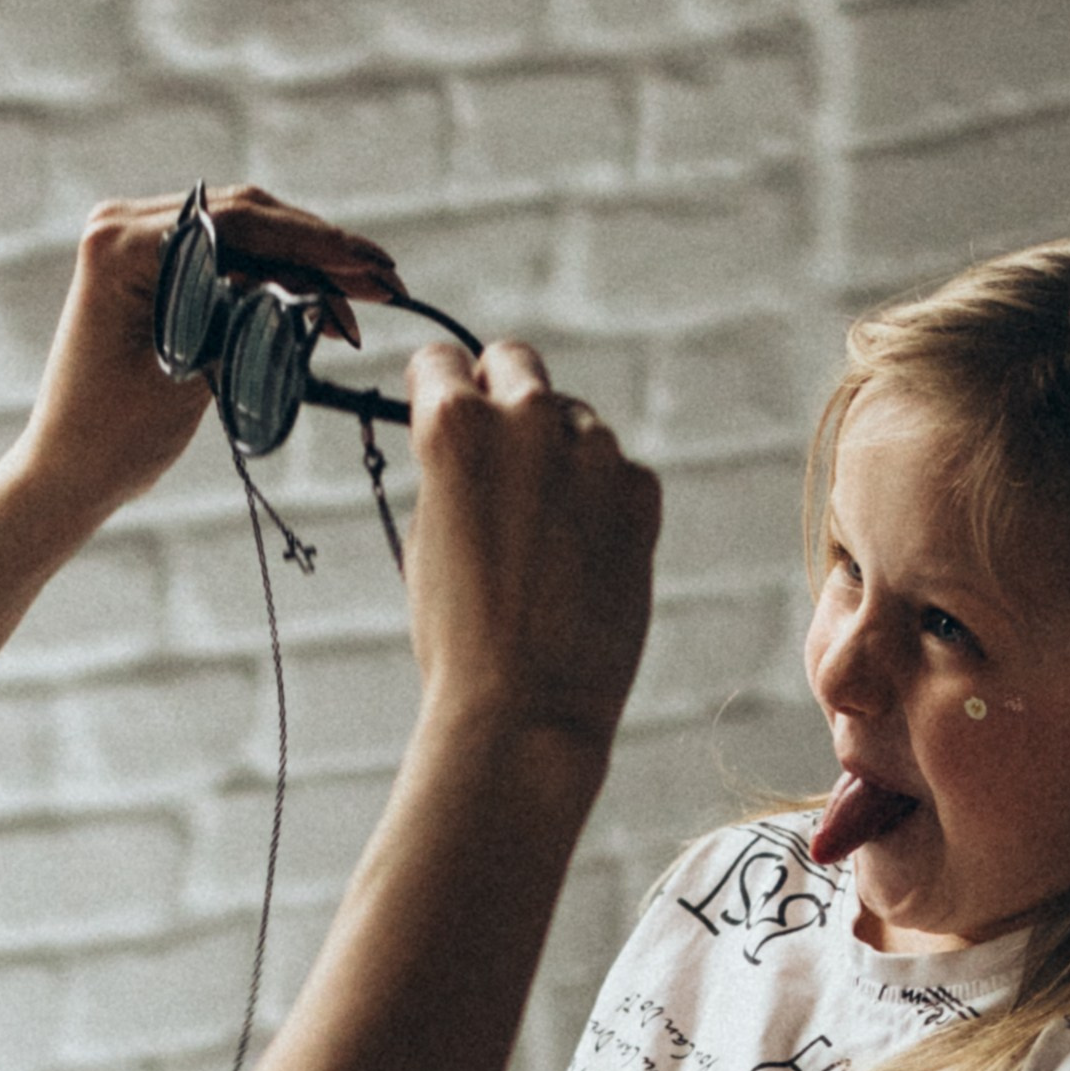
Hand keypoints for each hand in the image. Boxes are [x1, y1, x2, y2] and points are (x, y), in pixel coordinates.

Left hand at [11, 188, 401, 530]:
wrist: (70, 472)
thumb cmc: (115, 436)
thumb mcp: (192, 372)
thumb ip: (246, 317)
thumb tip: (317, 288)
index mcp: (123, 244)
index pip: (241, 224)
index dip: (316, 244)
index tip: (372, 270)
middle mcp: (126, 226)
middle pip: (248, 219)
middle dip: (324, 250)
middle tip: (387, 280)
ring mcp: (140, 243)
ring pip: (248, 236)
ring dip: (310, 268)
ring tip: (369, 298)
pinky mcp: (157, 269)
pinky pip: (231, 261)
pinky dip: (280, 283)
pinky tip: (326, 310)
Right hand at [402, 338, 659, 752]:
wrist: (525, 708)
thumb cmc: (458, 636)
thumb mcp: (428, 533)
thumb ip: (451, 468)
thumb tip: (475, 436)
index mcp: (453, 426)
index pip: (441, 362)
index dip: (437, 387)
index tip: (443, 405)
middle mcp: (525, 420)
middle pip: (516, 363)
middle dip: (503, 392)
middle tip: (501, 445)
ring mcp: (592, 452)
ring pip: (574, 423)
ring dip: (559, 456)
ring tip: (544, 536)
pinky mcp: (641, 490)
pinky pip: (619, 472)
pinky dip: (603, 501)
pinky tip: (584, 559)